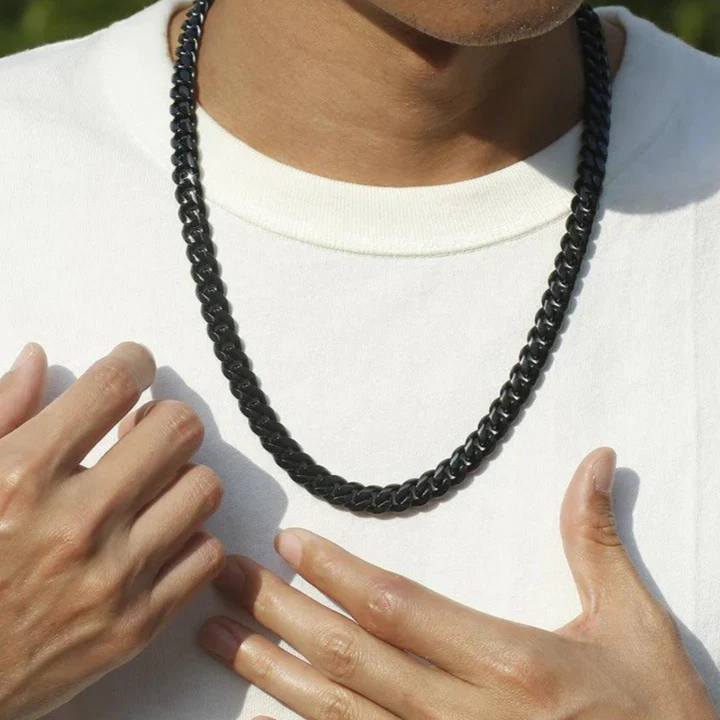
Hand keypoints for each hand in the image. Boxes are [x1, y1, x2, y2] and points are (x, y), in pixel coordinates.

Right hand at [0, 342, 224, 719]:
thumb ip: (0, 412)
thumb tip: (38, 358)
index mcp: (22, 476)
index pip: (114, 384)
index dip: (133, 362)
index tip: (134, 367)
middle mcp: (78, 522)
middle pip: (178, 428)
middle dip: (166, 418)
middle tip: (147, 430)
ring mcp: (115, 576)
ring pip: (204, 486)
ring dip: (183, 476)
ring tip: (155, 484)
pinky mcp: (140, 623)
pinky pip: (207, 551)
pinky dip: (189, 536)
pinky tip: (158, 535)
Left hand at [200, 448, 716, 719]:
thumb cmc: (655, 718)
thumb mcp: (635, 625)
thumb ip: (595, 540)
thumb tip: (595, 462)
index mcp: (511, 665)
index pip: (398, 607)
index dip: (336, 573)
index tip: (290, 541)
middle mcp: (464, 717)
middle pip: (349, 655)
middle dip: (278, 612)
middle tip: (225, 575)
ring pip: (337, 711)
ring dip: (270, 669)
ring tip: (215, 635)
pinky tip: (265, 701)